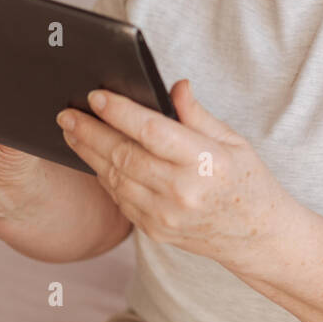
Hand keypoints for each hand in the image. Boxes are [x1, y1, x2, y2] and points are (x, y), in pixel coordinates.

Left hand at [56, 79, 289, 268]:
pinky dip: (104, 176)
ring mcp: (166, 216)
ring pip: (115, 178)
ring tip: (71, 131)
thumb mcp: (233, 140)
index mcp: (206, 162)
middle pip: (124, 155)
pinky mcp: (155, 231)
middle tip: (67, 113)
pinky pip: (120, 199)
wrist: (256, 236)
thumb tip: (173, 86)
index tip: (96, 96)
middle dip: (90, 132)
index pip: (153, 132)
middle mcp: (183, 192)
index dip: (120, 112)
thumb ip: (197, 114)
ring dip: (89, 153)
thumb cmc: (246, 180)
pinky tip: (93, 158)